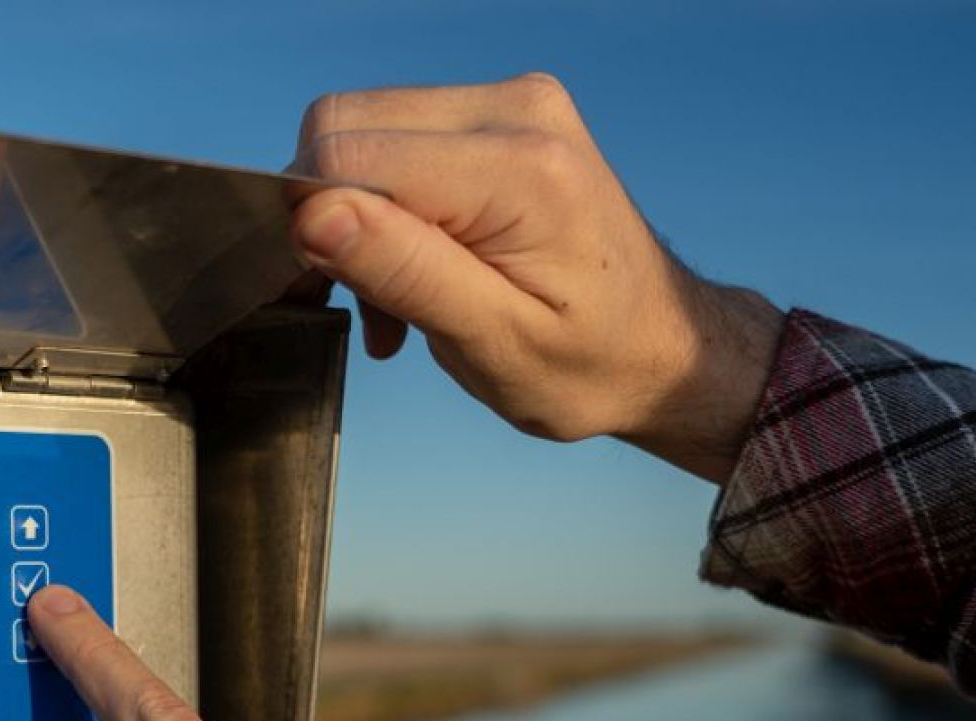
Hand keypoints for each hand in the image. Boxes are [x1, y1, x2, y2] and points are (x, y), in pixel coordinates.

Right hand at [292, 76, 783, 483]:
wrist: (661, 346)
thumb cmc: (590, 363)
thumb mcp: (494, 344)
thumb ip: (404, 271)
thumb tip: (313, 213)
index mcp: (520, 168)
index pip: (349, 156)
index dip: (317, 225)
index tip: (341, 293)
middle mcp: (515, 109)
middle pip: (343, 127)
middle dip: (330, 218)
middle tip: (371, 302)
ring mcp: (509, 102)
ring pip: (360, 130)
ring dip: (354, 218)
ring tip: (397, 299)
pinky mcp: (498, 114)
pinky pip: (394, 139)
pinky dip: (382, 206)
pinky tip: (412, 270)